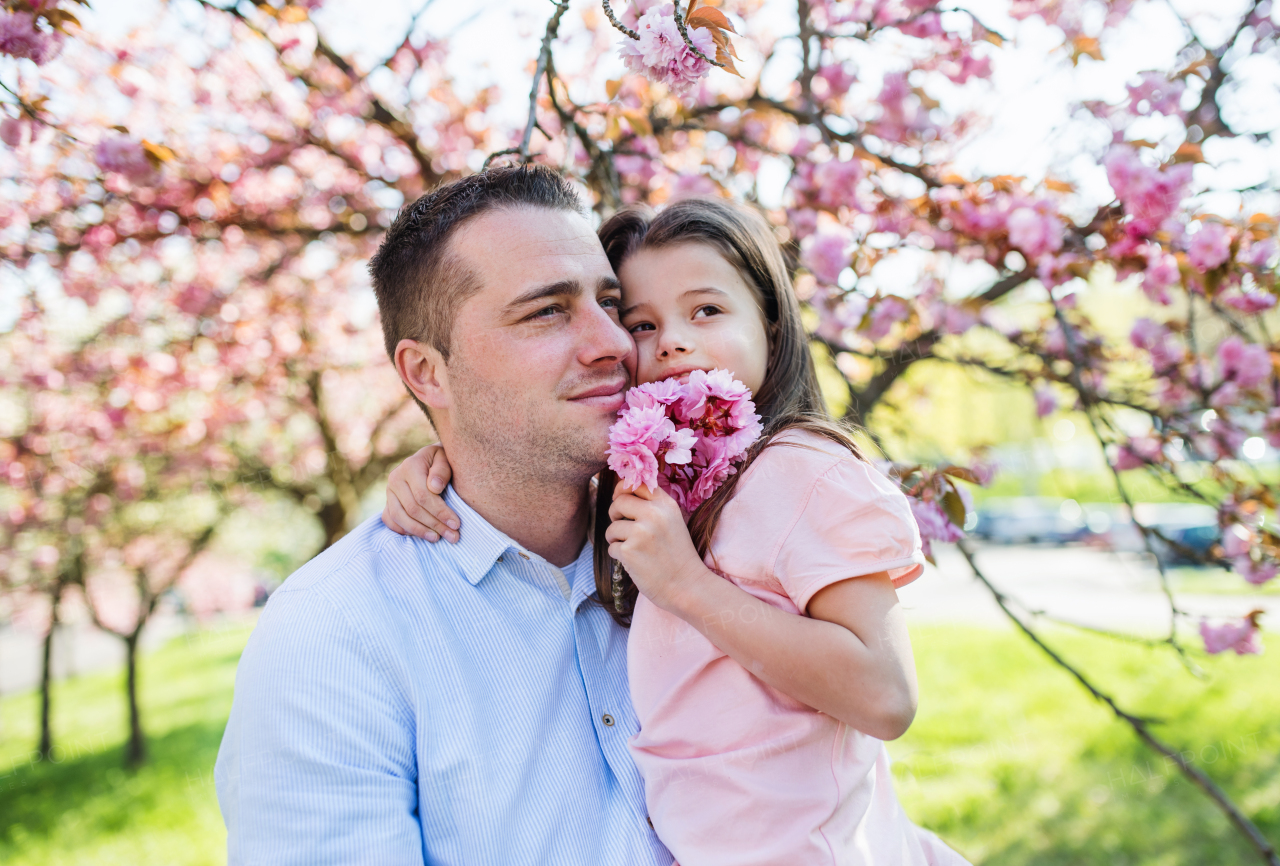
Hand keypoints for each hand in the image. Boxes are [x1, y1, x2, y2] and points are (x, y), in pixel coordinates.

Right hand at [382, 444, 459, 541]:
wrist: (430, 459)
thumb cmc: (442, 460)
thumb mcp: (446, 459)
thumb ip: (442, 470)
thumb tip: (434, 487)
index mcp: (410, 466)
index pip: (423, 496)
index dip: (440, 512)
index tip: (456, 524)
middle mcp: (395, 478)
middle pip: (413, 509)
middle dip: (434, 525)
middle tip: (453, 536)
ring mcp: (389, 491)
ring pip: (400, 517)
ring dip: (420, 531)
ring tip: (438, 538)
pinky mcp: (387, 501)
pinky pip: (390, 520)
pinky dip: (403, 530)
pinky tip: (421, 535)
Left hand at [605, 483, 709, 611]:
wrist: (687, 586)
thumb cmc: (677, 555)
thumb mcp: (673, 522)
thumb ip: (654, 506)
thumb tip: (622, 494)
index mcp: (666, 505)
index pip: (637, 483)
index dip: (623, 489)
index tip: (620, 498)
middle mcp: (654, 515)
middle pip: (619, 501)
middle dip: (614, 513)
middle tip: (620, 526)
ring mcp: (641, 532)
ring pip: (612, 527)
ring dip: (616, 539)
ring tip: (633, 549)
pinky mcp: (629, 551)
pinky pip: (612, 547)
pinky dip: (619, 556)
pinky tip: (635, 562)